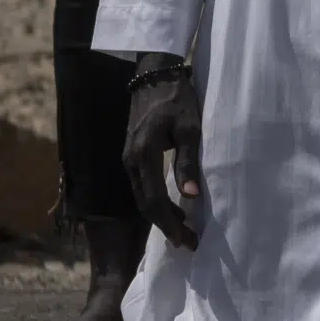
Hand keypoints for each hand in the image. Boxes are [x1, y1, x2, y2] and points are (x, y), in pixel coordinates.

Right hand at [124, 59, 202, 248]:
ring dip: (160, 217)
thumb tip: (190, 195)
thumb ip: (188, 161)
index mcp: (144, 154)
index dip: (169, 222)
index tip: (185, 239)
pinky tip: (171, 209)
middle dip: (166, 226)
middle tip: (188, 243)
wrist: (155, 77)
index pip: (154, 199)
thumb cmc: (178, 99)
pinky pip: (142, 187)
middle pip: (146, 204)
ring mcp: (129, 159)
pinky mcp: (132, 156)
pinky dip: (155, 203)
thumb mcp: (191, 127)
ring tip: (182, 232)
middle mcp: (131, 161)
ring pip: (142, 198)